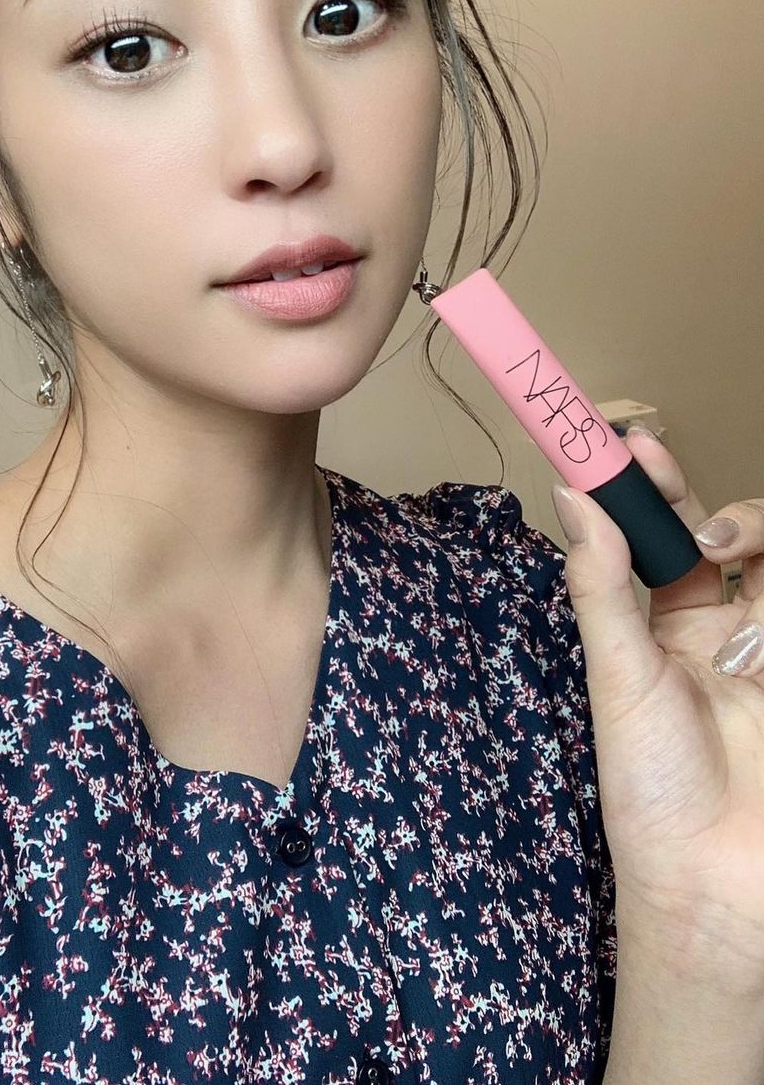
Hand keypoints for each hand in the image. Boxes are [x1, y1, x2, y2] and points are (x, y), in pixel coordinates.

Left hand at [550, 427, 763, 987]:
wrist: (712, 876)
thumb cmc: (651, 783)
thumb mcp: (618, 674)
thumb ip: (603, 585)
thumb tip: (573, 498)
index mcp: (660, 625)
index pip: (658, 535)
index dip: (649, 486)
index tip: (629, 441)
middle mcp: (720, 628)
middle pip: (729, 534)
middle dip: (712, 504)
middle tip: (684, 508)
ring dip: (756, 526)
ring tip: (722, 545)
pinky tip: (761, 577)